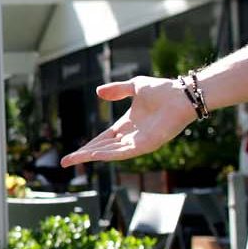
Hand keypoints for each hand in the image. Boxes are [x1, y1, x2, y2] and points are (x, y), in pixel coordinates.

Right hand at [61, 77, 196, 166]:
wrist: (182, 95)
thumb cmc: (163, 90)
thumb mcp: (135, 86)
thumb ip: (117, 90)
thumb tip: (98, 92)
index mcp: (127, 125)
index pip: (103, 139)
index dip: (87, 146)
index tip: (73, 154)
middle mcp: (131, 136)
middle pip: (103, 148)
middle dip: (84, 155)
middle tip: (66, 162)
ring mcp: (138, 142)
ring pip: (111, 153)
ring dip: (93, 156)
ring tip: (75, 159)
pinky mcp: (146, 145)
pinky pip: (124, 153)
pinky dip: (109, 155)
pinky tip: (96, 155)